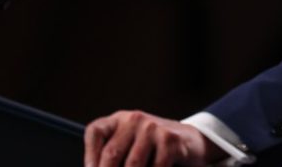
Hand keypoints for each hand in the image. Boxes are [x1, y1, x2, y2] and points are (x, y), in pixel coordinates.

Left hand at [84, 110, 226, 166]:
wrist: (191, 141)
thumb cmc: (155, 148)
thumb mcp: (132, 144)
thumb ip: (115, 155)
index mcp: (120, 119)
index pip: (95, 131)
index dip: (89, 156)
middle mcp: (135, 119)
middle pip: (112, 153)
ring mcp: (153, 128)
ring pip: (133, 165)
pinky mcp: (170, 140)